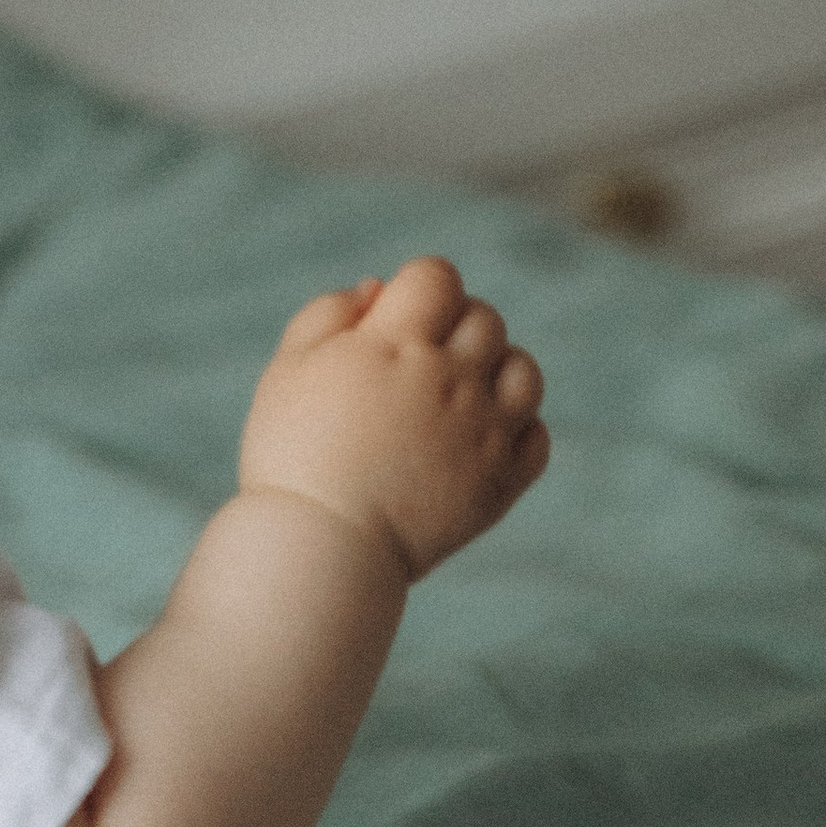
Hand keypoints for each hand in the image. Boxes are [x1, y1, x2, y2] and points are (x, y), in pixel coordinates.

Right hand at [238, 253, 547, 583]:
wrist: (318, 550)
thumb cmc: (292, 454)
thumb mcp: (289, 368)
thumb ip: (330, 313)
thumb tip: (379, 289)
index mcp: (397, 342)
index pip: (438, 276)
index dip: (418, 287)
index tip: (395, 317)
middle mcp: (452, 379)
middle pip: (485, 318)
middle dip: (453, 325)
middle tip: (416, 360)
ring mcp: (484, 433)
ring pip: (524, 371)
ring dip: (496, 369)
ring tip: (458, 393)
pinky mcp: (501, 484)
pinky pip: (536, 437)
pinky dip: (517, 429)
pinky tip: (478, 437)